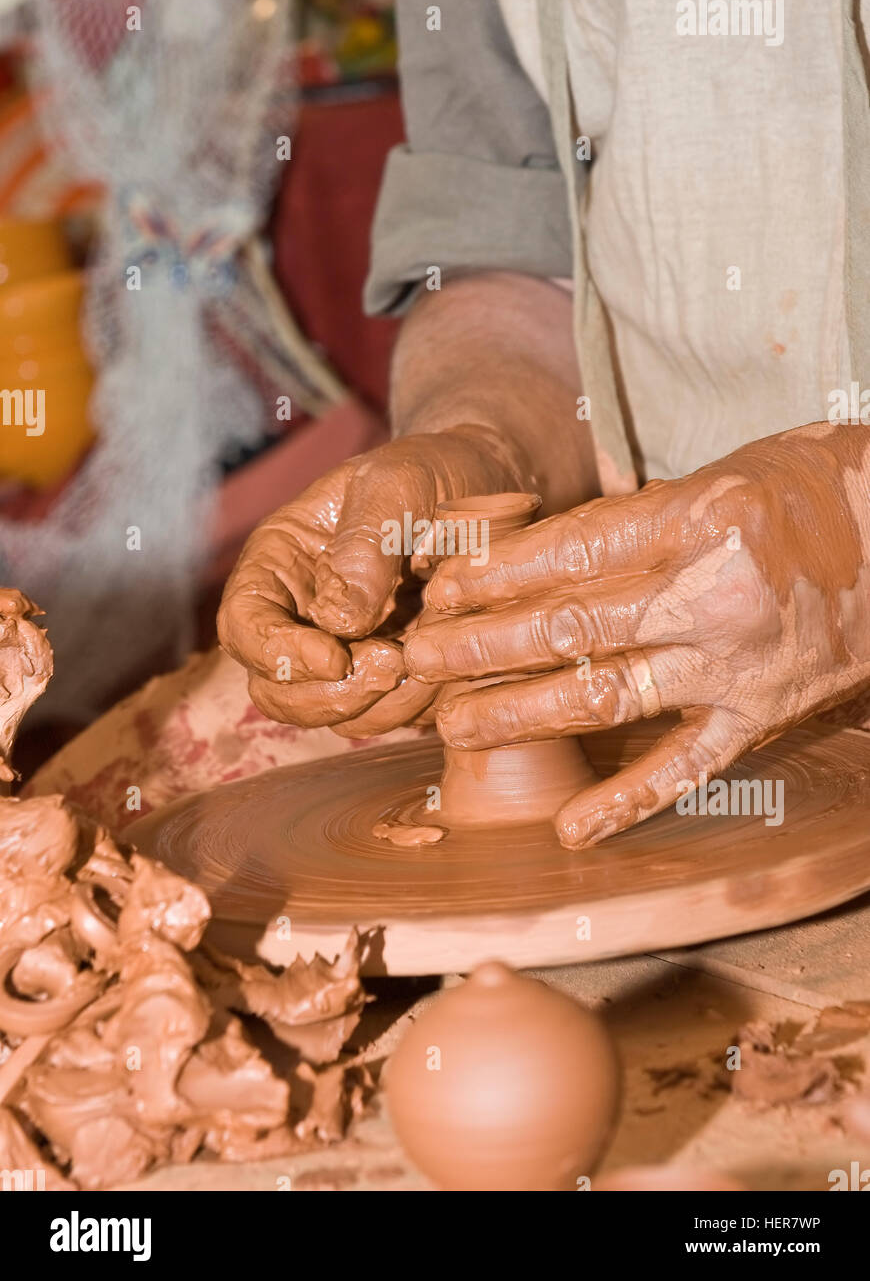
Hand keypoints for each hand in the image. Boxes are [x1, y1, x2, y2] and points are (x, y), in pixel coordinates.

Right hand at [217, 426, 527, 732]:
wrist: (487, 484)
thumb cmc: (432, 472)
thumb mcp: (398, 485)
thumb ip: (364, 545)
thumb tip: (337, 621)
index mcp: (280, 564)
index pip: (244, 625)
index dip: (275, 653)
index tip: (334, 658)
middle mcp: (300, 617)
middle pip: (276, 689)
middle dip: (328, 694)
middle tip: (390, 665)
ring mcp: (344, 652)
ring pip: (330, 714)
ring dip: (375, 706)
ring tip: (424, 662)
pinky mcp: (389, 677)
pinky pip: (384, 717)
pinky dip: (410, 708)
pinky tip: (443, 668)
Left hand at [405, 424, 869, 845]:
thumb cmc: (810, 491)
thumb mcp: (721, 475)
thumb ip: (636, 520)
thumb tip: (540, 554)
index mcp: (698, 519)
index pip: (572, 554)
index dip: (497, 576)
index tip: (442, 590)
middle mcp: (712, 595)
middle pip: (571, 626)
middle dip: (482, 645)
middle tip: (417, 657)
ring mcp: (737, 663)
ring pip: (609, 697)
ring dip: (522, 715)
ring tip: (453, 726)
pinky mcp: (762, 716)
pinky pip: (688, 767)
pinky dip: (629, 802)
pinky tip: (571, 829)